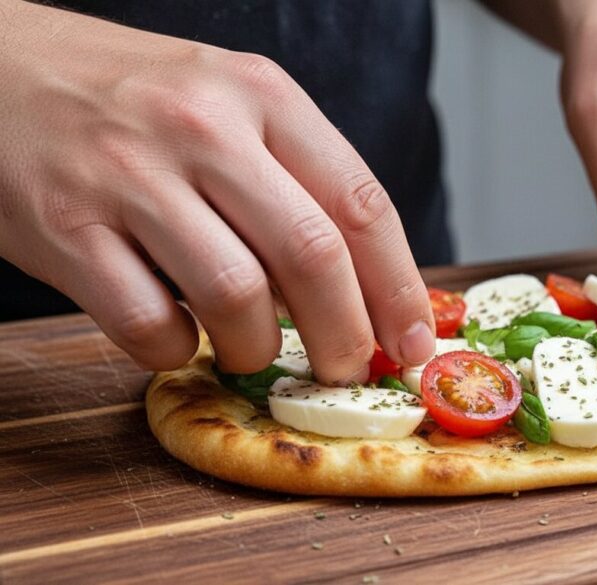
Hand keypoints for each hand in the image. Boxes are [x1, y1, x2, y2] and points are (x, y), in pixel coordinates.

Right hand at [0, 1, 434, 380]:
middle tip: (345, 368)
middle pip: (312, 255)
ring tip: (249, 349)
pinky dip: (175, 351)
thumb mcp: (229, 104)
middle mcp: (203, 128)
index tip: (414, 341)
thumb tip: (363, 289)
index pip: (361, 203)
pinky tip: (176, 334)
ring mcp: (131, 177)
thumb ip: (296, 182)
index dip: (399, 287)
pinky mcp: (66, 228)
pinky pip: (147, 324)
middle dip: (345, 334)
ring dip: (256, 348)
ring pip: (236, 296)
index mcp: (262, 95)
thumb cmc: (131, 98)